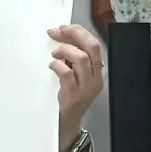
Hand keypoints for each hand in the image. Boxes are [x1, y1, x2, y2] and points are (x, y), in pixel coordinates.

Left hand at [47, 24, 103, 150]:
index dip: (78, 32)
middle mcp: (96, 77)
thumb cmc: (69, 97)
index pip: (93, 44)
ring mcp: (86, 86)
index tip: (62, 28)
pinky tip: (51, 65)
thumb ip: (72, 60)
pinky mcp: (74, 95)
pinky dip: (57, 65)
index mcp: (98, 70)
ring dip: (64, 50)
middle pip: (92, 46)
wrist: (67, 123)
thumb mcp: (75, 76)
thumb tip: (60, 38)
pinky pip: (66, 73)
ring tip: (54, 54)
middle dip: (75, 34)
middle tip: (58, 31)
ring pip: (81, 58)